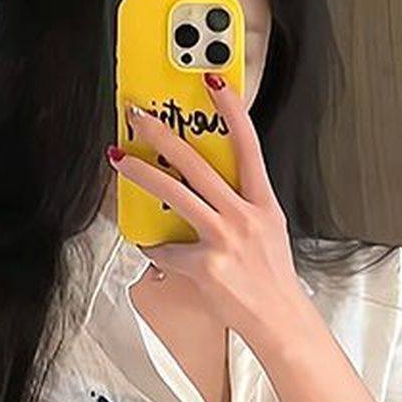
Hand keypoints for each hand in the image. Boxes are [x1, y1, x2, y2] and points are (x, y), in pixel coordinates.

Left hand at [108, 72, 310, 344]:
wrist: (280, 321)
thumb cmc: (272, 282)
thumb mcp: (267, 234)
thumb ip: (241, 209)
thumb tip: (206, 197)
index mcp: (263, 203)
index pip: (247, 144)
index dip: (230, 108)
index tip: (212, 80)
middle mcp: (244, 216)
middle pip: (197, 162)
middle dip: (164, 133)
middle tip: (141, 116)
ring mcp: (224, 239)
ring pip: (174, 193)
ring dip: (142, 171)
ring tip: (121, 157)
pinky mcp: (205, 264)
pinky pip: (168, 249)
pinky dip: (158, 248)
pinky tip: (155, 247)